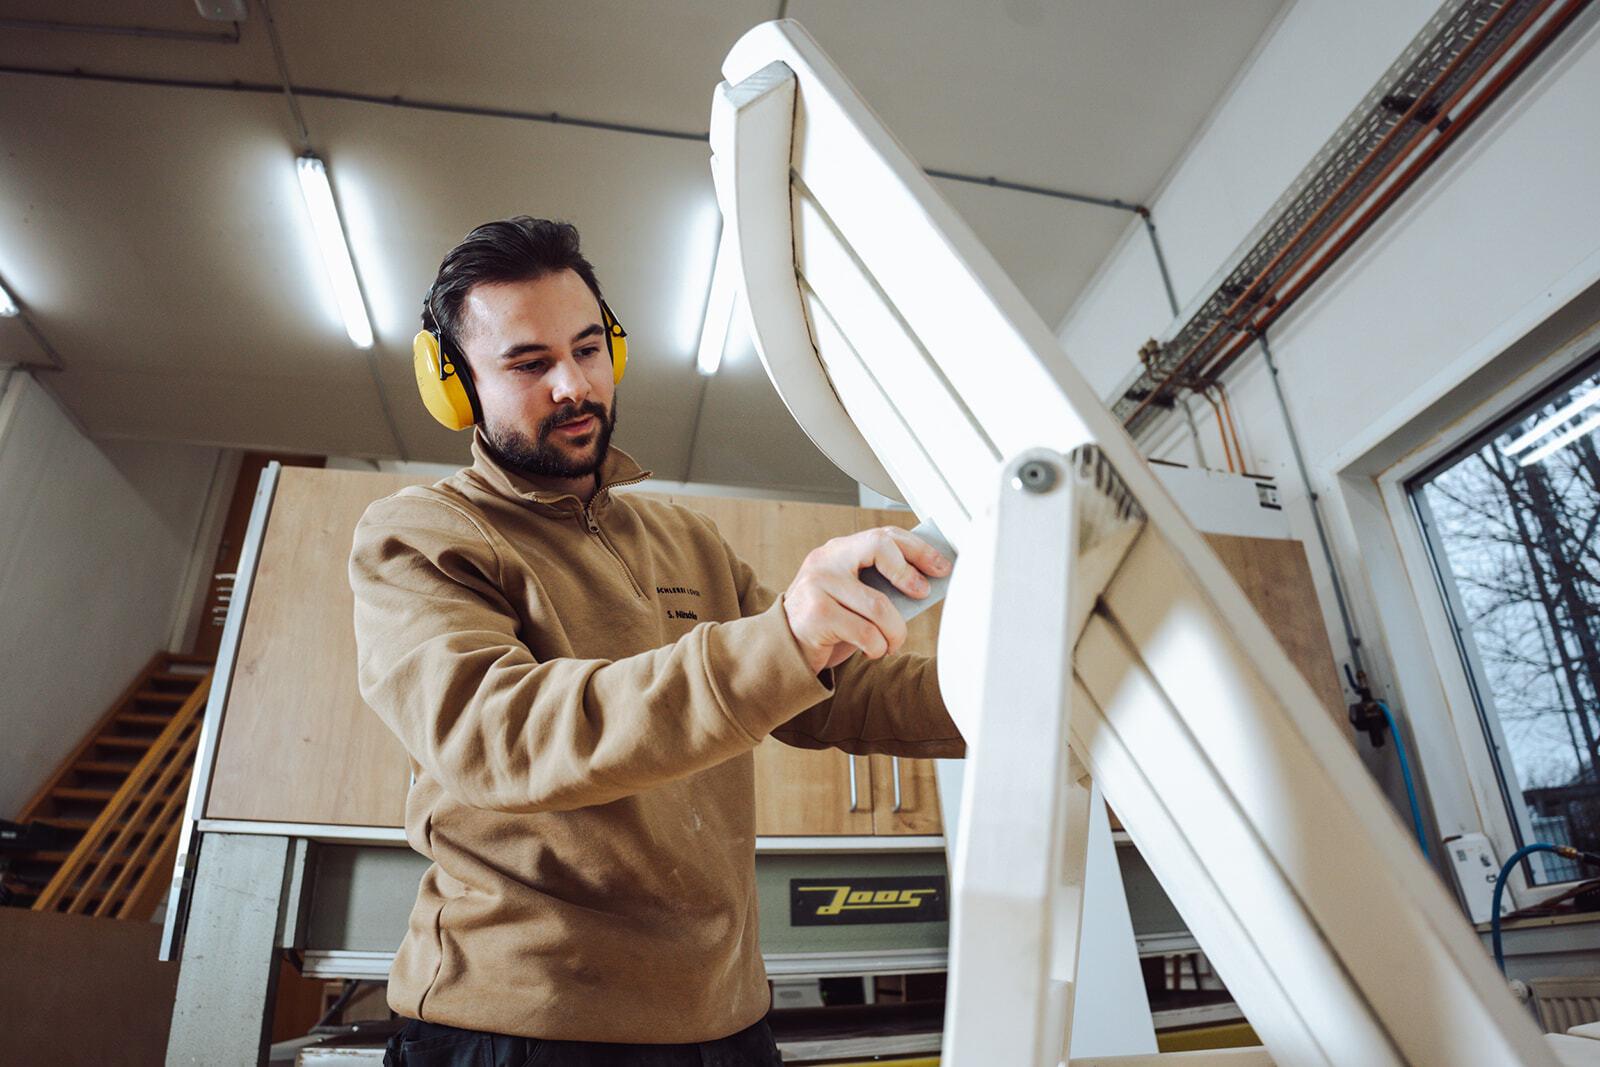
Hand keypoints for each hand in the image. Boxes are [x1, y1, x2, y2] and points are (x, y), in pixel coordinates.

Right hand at [782, 527, 952, 673]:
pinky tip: (873, 651)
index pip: (883, 536)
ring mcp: (818, 585)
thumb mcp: (853, 597)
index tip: (941, 567)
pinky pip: (866, 633)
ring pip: (879, 605)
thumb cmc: (829, 623)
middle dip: (909, 572)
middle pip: (879, 548)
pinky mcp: (816, 614)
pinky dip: (878, 647)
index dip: (918, 549)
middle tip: (922, 594)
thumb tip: (927, 586)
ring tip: (893, 642)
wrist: (784, 649)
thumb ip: (879, 585)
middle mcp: (825, 560)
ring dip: (895, 631)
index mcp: (838, 551)